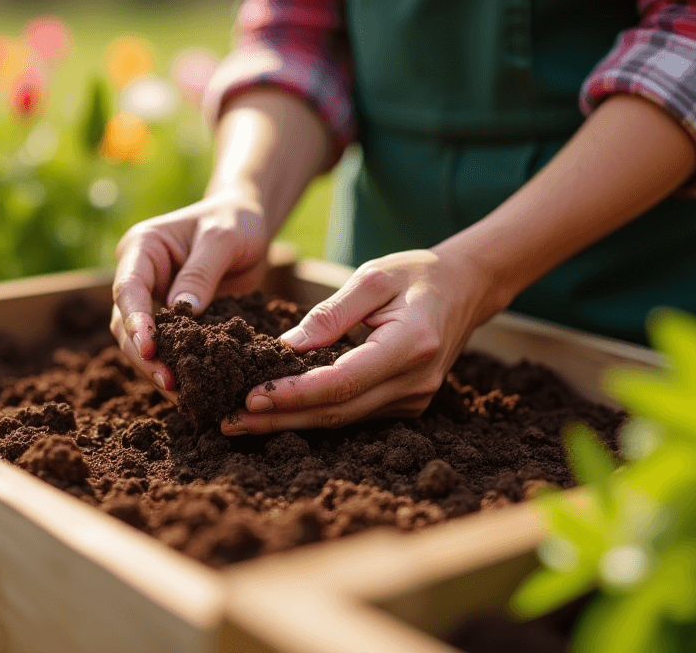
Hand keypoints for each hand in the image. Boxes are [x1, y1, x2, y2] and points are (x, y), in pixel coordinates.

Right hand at [111, 193, 269, 395]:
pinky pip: (167, 347)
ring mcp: (152, 299)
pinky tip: (192, 390)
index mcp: (142, 248)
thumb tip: (184, 310)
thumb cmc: (234, 221)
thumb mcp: (223, 238)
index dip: (135, 320)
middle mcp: (139, 275)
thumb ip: (202, 271)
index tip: (149, 348)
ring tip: (181, 395)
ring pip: (141, 342)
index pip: (128, 288)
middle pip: (125, 322)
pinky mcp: (172, 320)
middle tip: (168, 382)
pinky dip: (175, 368)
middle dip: (144, 355)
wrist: (246, 222)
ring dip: (157, 368)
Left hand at [221, 247, 504, 434]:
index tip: (251, 395)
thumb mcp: (371, 277)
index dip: (294, 393)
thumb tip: (286, 348)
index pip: (343, 381)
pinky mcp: (406, 404)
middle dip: (281, 418)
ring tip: (243, 421)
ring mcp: (414, 399)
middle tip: (230, 421)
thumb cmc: (415, 274)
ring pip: (343, 420)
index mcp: (410, 344)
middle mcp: (416, 381)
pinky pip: (354, 415)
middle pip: (338, 411)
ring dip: (292, 422)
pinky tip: (280, 412)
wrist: (465, 289)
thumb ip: (330, 314)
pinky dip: (314, 414)